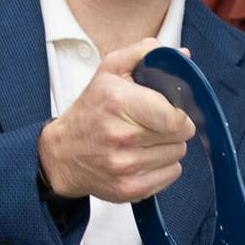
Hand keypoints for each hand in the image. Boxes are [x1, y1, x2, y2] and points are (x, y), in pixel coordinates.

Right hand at [37, 39, 195, 202]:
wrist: (62, 155)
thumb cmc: (90, 112)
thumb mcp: (109, 72)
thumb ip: (143, 55)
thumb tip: (181, 55)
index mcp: (119, 103)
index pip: (175, 116)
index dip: (179, 111)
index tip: (170, 109)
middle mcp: (121, 137)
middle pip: (180, 135)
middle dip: (173, 127)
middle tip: (153, 123)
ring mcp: (126, 167)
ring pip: (178, 155)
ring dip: (168, 146)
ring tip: (145, 139)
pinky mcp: (131, 189)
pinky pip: (171, 175)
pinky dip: (163, 166)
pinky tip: (143, 157)